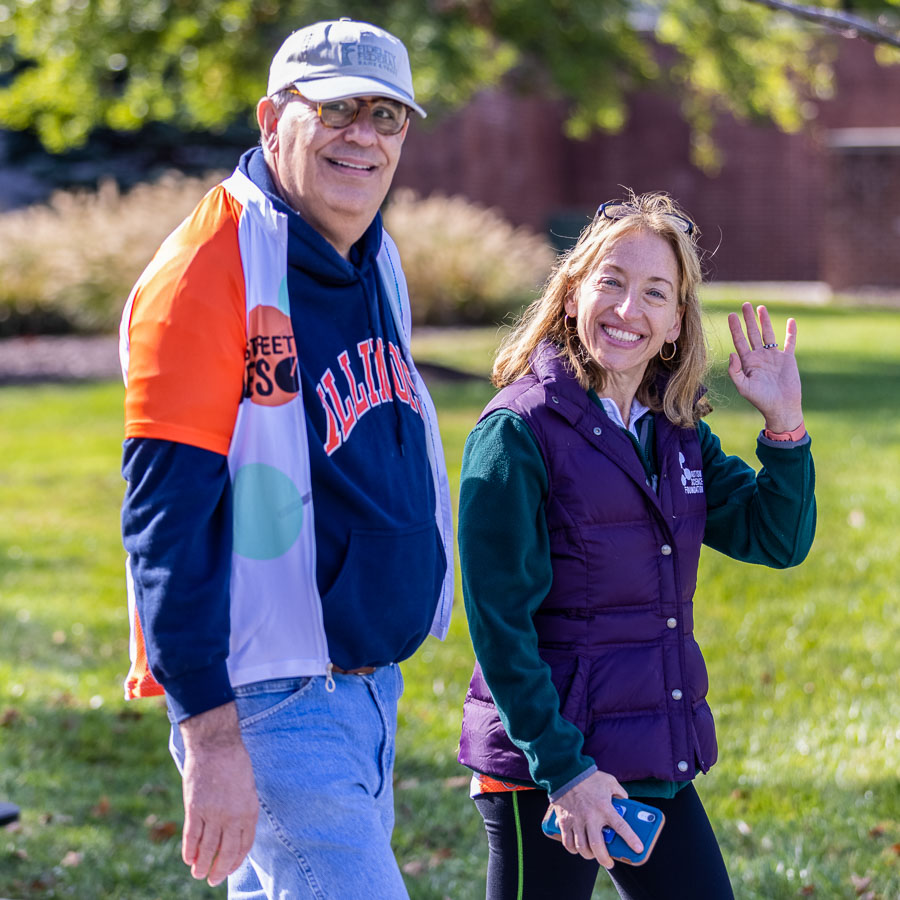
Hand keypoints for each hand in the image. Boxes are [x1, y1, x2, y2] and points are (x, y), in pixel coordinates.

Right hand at [179, 702, 258, 886]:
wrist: (216, 745)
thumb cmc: (234, 763)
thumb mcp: (248, 787)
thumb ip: (242, 810)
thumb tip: (235, 831)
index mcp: (249, 810)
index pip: (244, 845)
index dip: (236, 860)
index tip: (230, 868)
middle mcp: (233, 816)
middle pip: (226, 852)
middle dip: (219, 870)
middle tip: (213, 880)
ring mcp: (213, 814)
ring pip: (207, 849)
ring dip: (202, 865)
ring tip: (198, 874)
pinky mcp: (194, 809)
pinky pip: (192, 837)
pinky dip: (189, 851)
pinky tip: (188, 859)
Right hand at [549, 770, 642, 868]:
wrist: (566, 771)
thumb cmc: (589, 777)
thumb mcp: (610, 781)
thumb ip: (620, 793)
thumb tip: (625, 802)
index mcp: (605, 807)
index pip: (621, 827)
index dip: (631, 839)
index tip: (638, 849)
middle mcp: (591, 817)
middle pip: (598, 847)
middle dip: (605, 859)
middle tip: (609, 863)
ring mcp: (577, 821)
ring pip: (582, 847)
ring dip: (588, 855)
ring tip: (592, 854)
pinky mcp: (564, 822)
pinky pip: (567, 842)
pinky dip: (572, 849)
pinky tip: (577, 848)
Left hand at [727, 303, 803, 432]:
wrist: (780, 407)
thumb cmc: (760, 399)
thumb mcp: (743, 386)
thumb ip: (734, 371)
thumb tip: (731, 353)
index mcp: (747, 362)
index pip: (739, 341)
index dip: (735, 328)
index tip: (731, 315)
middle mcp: (759, 357)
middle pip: (752, 333)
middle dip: (748, 319)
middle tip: (745, 305)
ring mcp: (773, 357)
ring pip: (768, 334)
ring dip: (765, 321)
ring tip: (761, 308)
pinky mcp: (788, 359)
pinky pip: (790, 342)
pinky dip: (791, 332)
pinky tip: (791, 321)